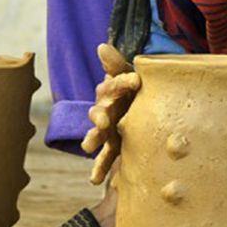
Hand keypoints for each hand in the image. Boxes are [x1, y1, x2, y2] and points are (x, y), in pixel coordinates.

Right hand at [80, 43, 140, 184]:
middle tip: (104, 119)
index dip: (123, 82)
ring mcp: (107, 130)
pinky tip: (95, 180)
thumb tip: (101, 47)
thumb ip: (117, 65)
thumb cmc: (134, 91)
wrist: (138, 108)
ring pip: (97, 135)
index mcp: (111, 91)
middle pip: (99, 112)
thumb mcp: (130, 76)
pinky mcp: (113, 147)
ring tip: (88, 146)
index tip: (136, 80)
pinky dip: (99, 170)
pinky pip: (105, 159)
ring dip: (93, 140)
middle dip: (100, 116)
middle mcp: (105, 110)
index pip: (114, 84)